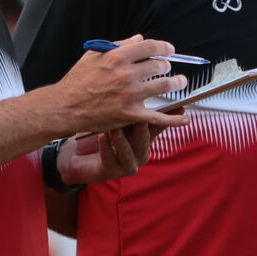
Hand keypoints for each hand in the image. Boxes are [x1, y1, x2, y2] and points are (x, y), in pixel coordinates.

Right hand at [54, 35, 189, 134]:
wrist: (65, 107)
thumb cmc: (77, 81)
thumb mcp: (93, 56)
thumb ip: (118, 46)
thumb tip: (138, 39)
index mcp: (117, 57)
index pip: (149, 47)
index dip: (163, 47)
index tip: (169, 50)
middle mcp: (126, 75)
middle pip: (159, 65)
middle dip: (167, 65)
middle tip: (168, 68)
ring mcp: (130, 95)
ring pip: (163, 86)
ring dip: (175, 83)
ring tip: (180, 82)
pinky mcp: (130, 115)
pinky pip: (157, 117)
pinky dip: (173, 118)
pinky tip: (184, 118)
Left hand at [56, 116, 180, 184]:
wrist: (81, 156)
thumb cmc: (104, 131)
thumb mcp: (120, 118)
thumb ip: (134, 105)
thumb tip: (151, 83)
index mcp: (145, 138)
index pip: (158, 127)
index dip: (166, 118)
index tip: (175, 109)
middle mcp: (140, 153)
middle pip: (144, 141)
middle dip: (143, 130)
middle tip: (140, 118)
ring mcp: (127, 164)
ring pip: (127, 152)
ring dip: (121, 139)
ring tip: (115, 128)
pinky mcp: (111, 172)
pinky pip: (109, 160)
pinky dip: (106, 148)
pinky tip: (101, 137)